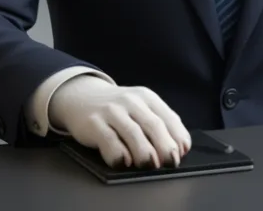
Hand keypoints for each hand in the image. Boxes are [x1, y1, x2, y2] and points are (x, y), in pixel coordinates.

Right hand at [48, 75, 191, 167]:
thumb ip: (160, 124)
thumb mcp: (140, 108)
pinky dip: (119, 154)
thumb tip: (181, 148)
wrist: (81, 96)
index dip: (177, 137)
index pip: (168, 117)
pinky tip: (124, 162)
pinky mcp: (93, 123)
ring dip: (144, 152)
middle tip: (170, 163)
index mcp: (147, 97)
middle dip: (165, 146)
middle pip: (153, 125)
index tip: (181, 153)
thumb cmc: (118, 109)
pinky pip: (108, 140)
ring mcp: (111, 111)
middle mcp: (131, 101)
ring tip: (150, 165)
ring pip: (133, 132)